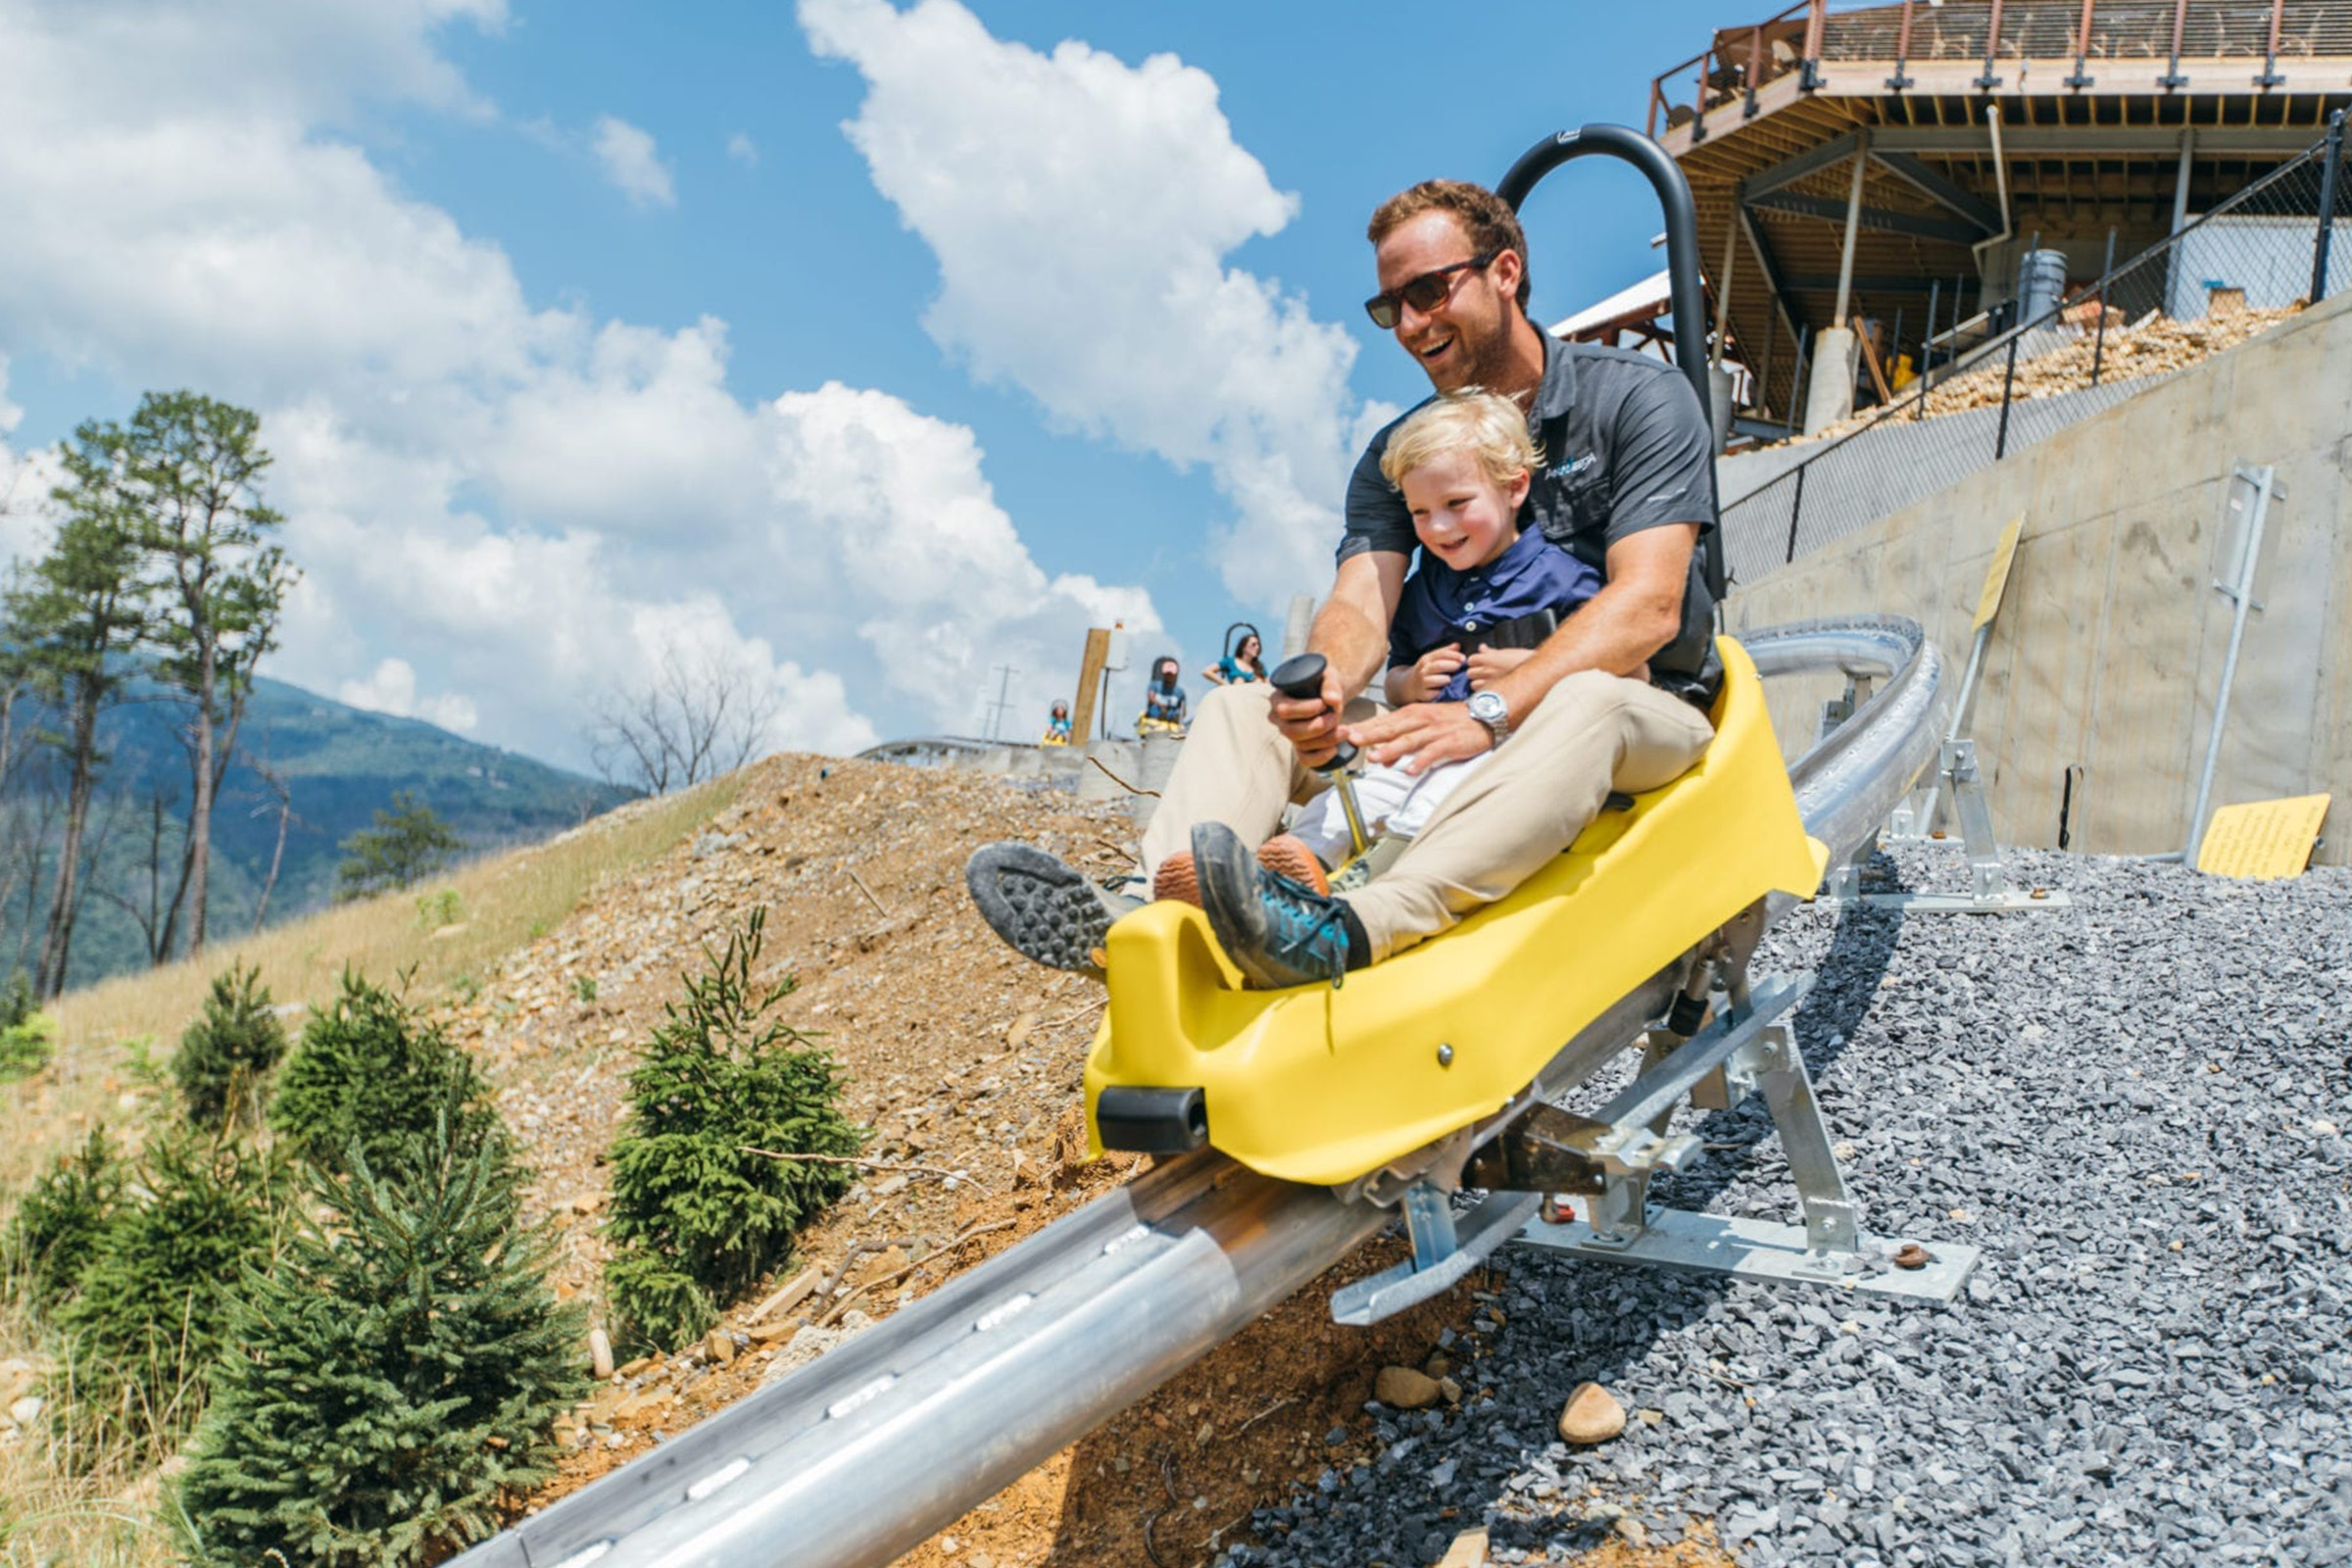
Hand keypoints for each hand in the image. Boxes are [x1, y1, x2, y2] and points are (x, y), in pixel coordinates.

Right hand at [1270, 665, 1348, 767]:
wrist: (1328, 694)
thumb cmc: (1324, 683)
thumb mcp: (1328, 676)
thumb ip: (1331, 684)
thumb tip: (1332, 700)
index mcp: (1278, 698)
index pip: (1284, 710)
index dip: (1304, 710)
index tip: (1323, 704)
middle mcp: (1278, 719)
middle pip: (1290, 731)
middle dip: (1317, 727)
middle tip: (1335, 717)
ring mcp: (1289, 734)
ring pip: (1300, 745)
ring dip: (1325, 740)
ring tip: (1344, 730)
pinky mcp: (1299, 746)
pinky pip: (1304, 759)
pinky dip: (1320, 758)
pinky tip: (1334, 749)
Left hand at [1342, 700, 1492, 775]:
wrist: (1485, 714)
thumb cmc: (1451, 721)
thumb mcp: (1424, 725)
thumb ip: (1401, 739)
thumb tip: (1381, 756)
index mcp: (1412, 714)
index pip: (1383, 721)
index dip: (1363, 727)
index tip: (1342, 733)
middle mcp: (1421, 720)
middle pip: (1391, 728)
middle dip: (1370, 734)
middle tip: (1351, 740)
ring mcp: (1436, 731)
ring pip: (1410, 740)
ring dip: (1391, 749)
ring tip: (1375, 758)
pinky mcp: (1450, 742)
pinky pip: (1434, 752)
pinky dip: (1421, 761)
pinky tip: (1410, 771)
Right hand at [1400, 643, 1465, 703]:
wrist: (1410, 686)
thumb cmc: (1427, 672)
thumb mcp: (1433, 659)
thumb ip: (1446, 652)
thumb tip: (1457, 645)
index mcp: (1427, 659)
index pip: (1441, 654)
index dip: (1454, 655)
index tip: (1464, 658)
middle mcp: (1424, 670)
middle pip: (1439, 666)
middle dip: (1452, 665)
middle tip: (1460, 667)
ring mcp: (1423, 682)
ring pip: (1436, 680)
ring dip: (1446, 679)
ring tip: (1452, 679)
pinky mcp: (1424, 695)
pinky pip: (1435, 693)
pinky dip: (1442, 691)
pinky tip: (1448, 689)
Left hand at [1465, 645, 1534, 689]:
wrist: (1535, 672)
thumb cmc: (1523, 660)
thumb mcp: (1506, 651)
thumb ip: (1491, 651)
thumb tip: (1482, 648)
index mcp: (1488, 659)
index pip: (1471, 660)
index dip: (1474, 661)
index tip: (1477, 662)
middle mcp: (1487, 671)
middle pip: (1470, 673)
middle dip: (1474, 672)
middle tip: (1480, 672)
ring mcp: (1490, 683)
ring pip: (1473, 685)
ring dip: (1477, 683)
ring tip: (1484, 681)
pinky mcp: (1494, 692)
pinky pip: (1481, 693)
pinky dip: (1483, 691)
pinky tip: (1489, 689)